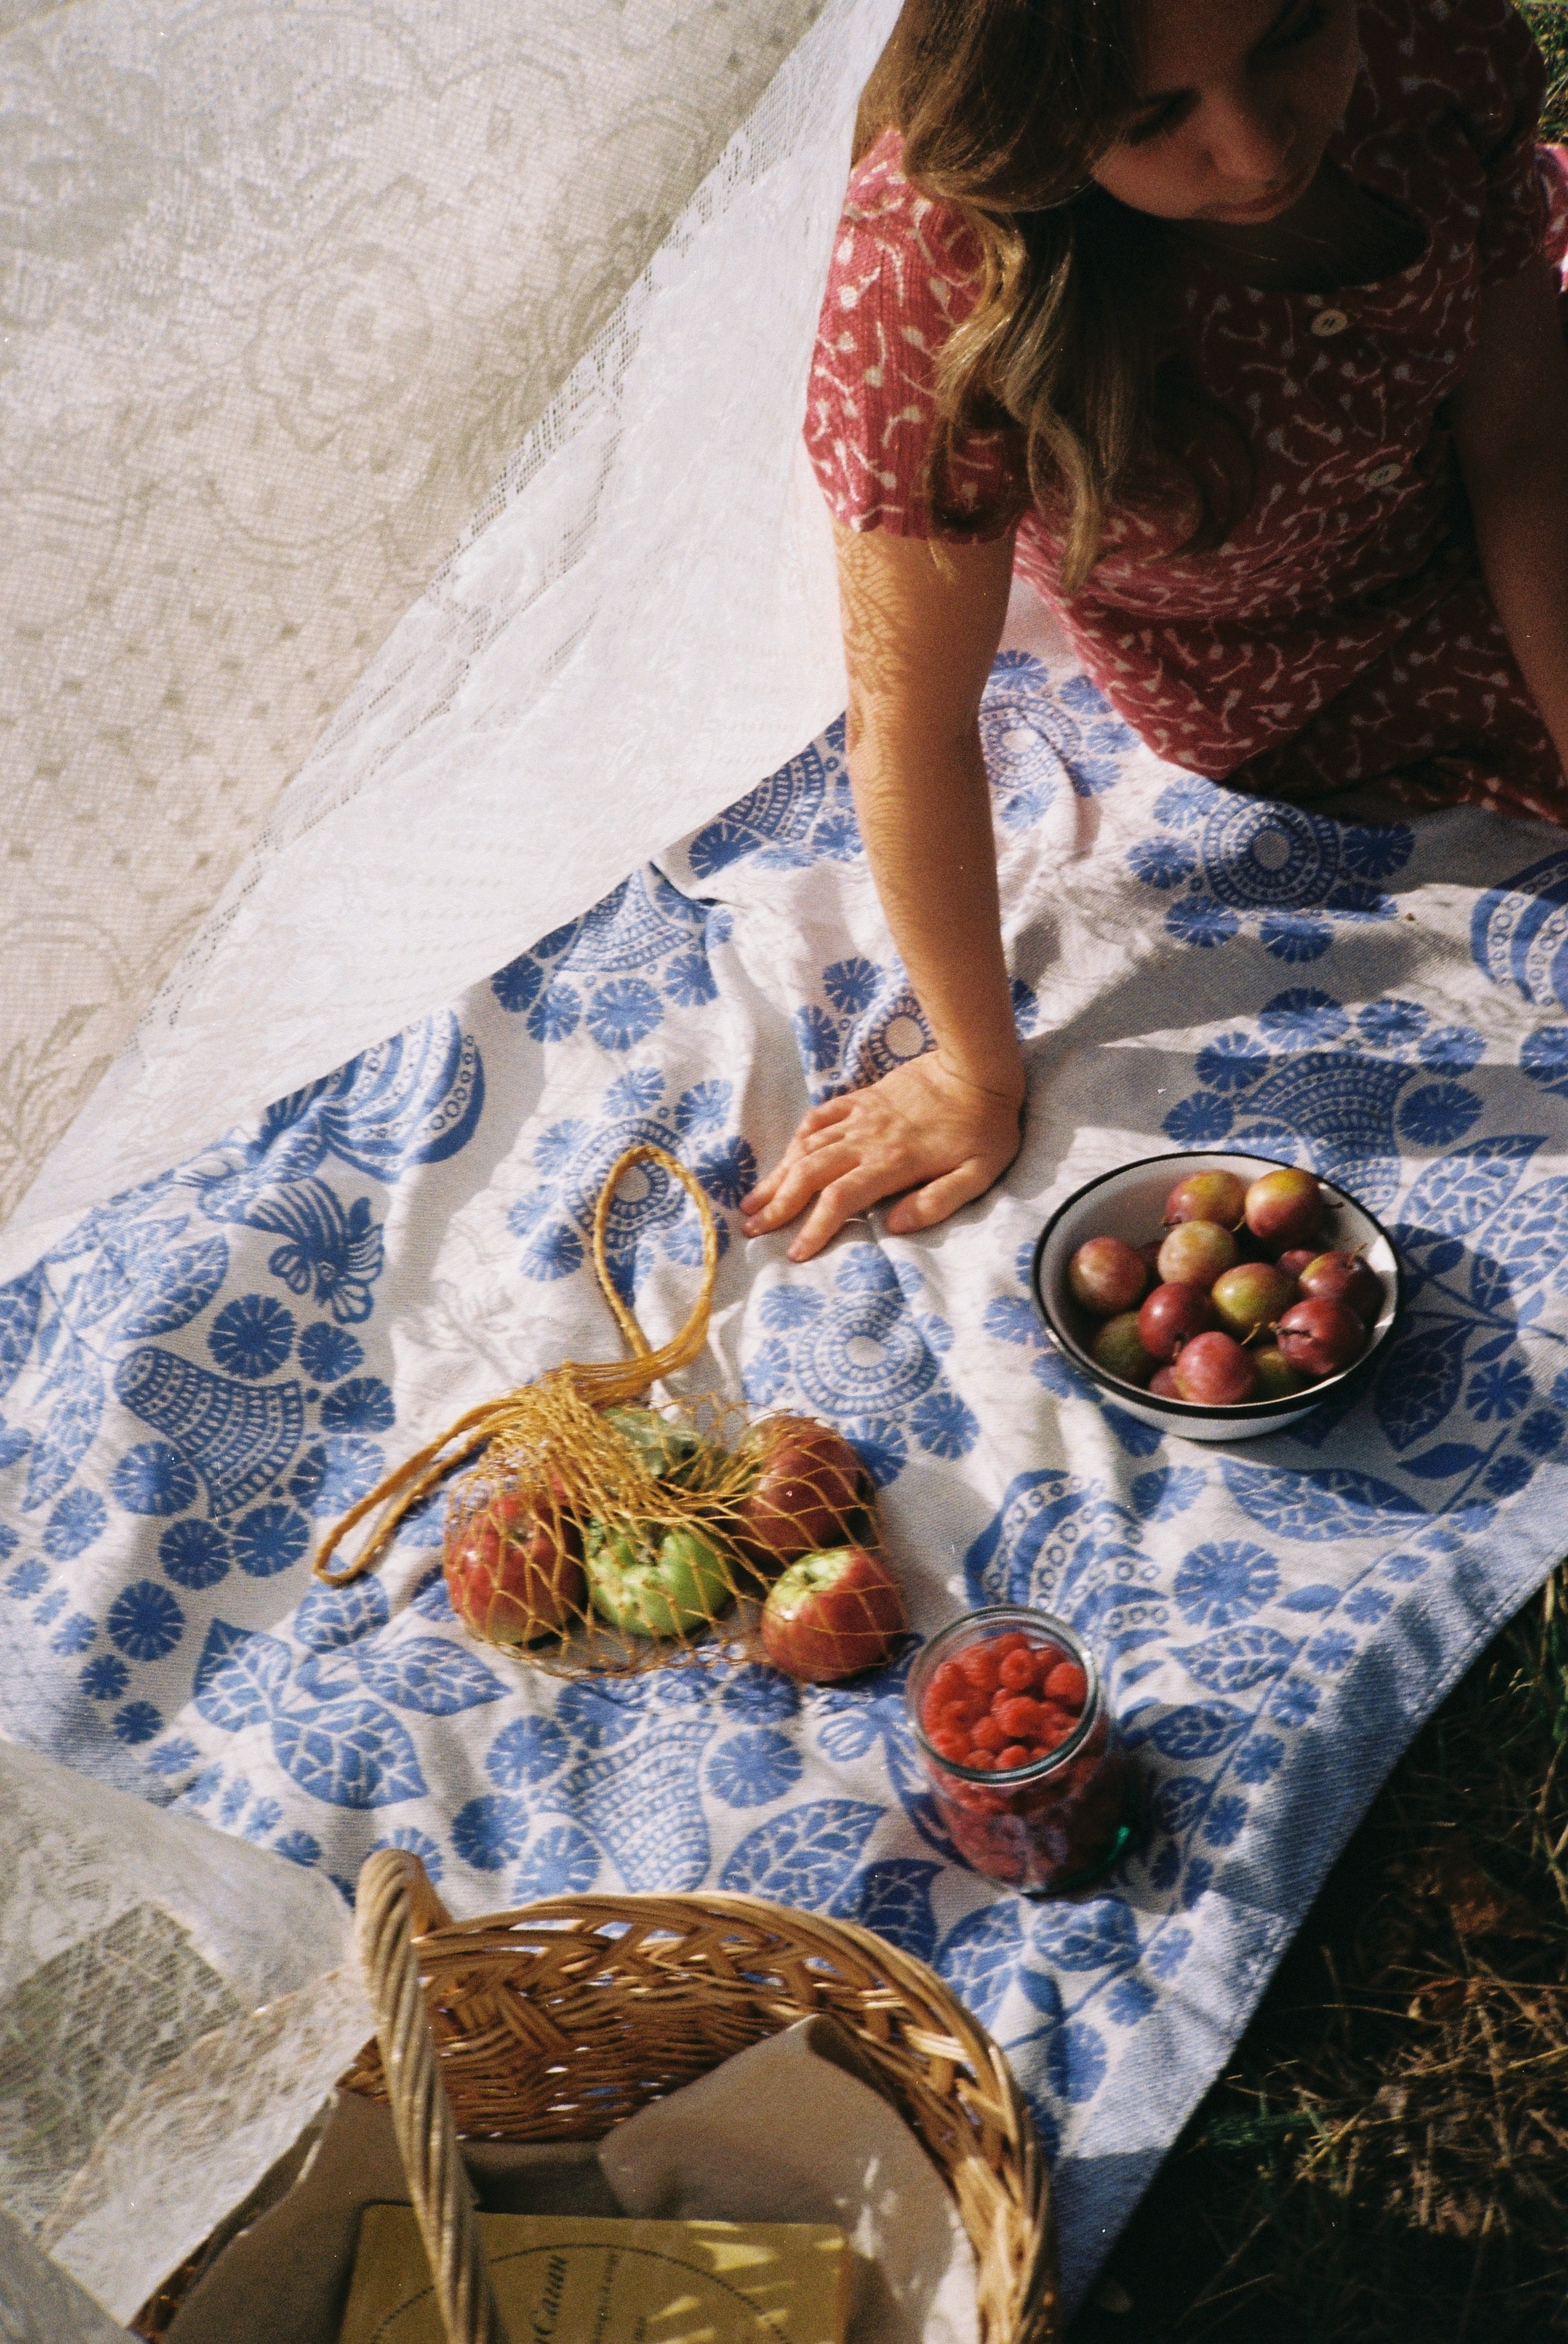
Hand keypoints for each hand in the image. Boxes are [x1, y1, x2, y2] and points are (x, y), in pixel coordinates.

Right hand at [741, 1053, 1024, 1262]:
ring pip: (807, 1147)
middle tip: (752, 1228)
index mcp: (892, 1163)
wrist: (977, 1068)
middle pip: (809, 1174)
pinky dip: (799, 1137)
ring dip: (778, 1174)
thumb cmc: (985, 1127)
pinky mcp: (863, 1098)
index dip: (813, 1228)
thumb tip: (894, 1227)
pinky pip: (820, 1116)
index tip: (795, 1254)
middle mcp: (867, 1140)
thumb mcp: (977, 1174)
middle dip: (778, 1204)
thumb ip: (936, 1203)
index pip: (839, 1200)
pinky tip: (787, 1153)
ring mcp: (861, 1116)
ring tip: (755, 1199)